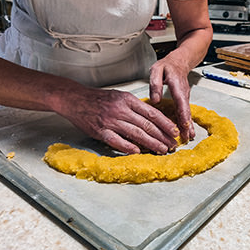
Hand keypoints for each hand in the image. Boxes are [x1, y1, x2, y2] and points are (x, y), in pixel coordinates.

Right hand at [58, 88, 179, 153]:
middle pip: (147, 125)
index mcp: (128, 100)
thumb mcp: (120, 96)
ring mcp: (110, 121)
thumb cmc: (99, 99)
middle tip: (172, 144)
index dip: (165, 123)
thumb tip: (152, 119)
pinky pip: (117, 141)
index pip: (152, 113)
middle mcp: (121, 110)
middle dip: (162, 136)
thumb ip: (135, 107)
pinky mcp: (100, 131)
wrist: (75, 99)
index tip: (174, 131)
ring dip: (151, 144)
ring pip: (136, 134)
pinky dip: (129, 147)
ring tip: (162, 150)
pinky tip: (139, 152)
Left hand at [149, 52, 194, 141]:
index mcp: (176, 84)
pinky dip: (187, 121)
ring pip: (187, 112)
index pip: (180, 101)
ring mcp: (185, 96)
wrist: (180, 61)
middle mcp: (183, 92)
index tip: (184, 124)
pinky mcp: (184, 99)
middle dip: (187, 124)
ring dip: (188, 125)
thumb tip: (155, 100)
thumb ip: (155, 83)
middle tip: (187, 136)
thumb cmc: (167, 65)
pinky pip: (186, 111)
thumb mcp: (157, 69)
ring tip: (189, 137)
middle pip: (186, 110)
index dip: (183, 114)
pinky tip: (187, 130)